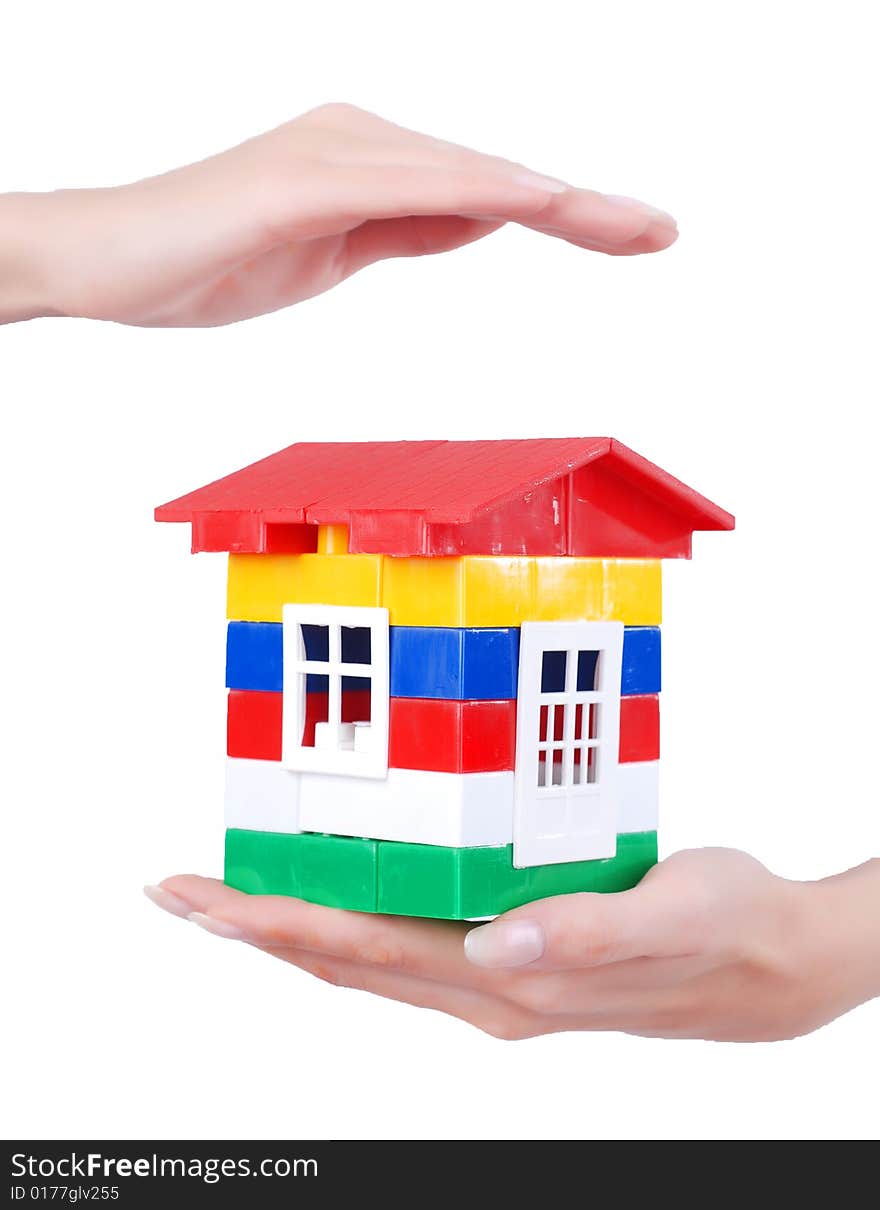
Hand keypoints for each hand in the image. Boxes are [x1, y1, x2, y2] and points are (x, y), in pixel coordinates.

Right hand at [1, 103, 676, 325]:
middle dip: (586, 208)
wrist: (109, 262)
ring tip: (632, 225)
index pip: (486, 193)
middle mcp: (363, 141)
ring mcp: (334, 153)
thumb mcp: (333, 253)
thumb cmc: (208, 262)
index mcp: (370, 162)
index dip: (565, 214)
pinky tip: (537, 201)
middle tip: (663, 231)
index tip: (631, 236)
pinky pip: (409, 186)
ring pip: (468, 175)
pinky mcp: (302, 179)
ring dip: (558, 200)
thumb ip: (405, 228)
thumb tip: (481, 214)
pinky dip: (479, 193)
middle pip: (494, 176)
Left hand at [146, 849, 879, 1040]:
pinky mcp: (515, 958)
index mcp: (512, 983)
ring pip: (368, 956)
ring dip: (291, 925)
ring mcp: (497, 980)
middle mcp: (489, 990)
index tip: (204, 900)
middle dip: (255, 925)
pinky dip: (353, 920)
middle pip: (345, 959)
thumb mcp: (670, 915)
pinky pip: (409, 944)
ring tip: (230, 895)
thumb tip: (496, 947)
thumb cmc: (726, 929)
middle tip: (178, 889)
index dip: (278, 923)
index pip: (367, 951)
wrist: (772, 964)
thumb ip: (585, 935)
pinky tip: (338, 897)